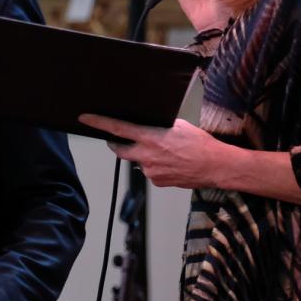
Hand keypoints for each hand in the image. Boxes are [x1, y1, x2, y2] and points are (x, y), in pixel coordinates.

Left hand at [77, 114, 227, 190]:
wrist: (216, 166)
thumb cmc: (200, 144)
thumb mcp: (177, 125)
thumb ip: (157, 126)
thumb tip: (146, 125)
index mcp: (149, 138)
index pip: (117, 129)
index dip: (98, 123)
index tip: (85, 118)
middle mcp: (146, 156)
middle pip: (119, 150)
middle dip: (116, 144)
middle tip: (119, 138)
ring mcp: (150, 171)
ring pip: (137, 161)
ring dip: (144, 156)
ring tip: (165, 152)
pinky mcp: (157, 182)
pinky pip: (149, 172)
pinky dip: (154, 166)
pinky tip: (170, 163)